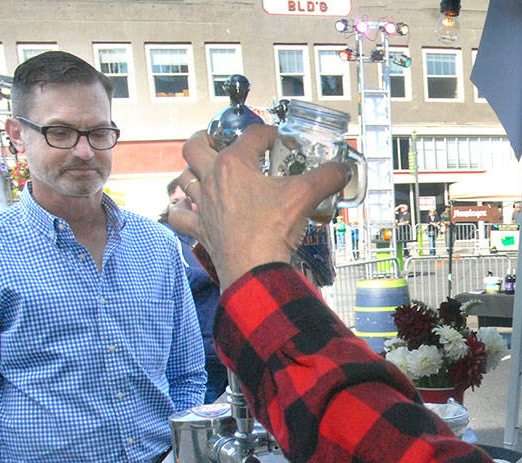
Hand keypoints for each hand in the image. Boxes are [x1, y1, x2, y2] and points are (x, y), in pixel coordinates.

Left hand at [169, 125, 349, 288]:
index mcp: (234, 164)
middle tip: (218, 140)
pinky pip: (178, 216)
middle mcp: (212, 180)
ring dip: (192, 172)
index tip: (280, 141)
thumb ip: (326, 178)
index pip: (252, 135)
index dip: (269, 133)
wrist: (254, 269)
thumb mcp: (305, 196)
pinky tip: (187, 209)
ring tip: (205, 172)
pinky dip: (180, 210)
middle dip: (206, 138)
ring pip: (184, 178)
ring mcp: (202, 205)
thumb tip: (343, 170)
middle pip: (195, 146)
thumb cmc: (272, 230)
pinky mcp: (200, 229)